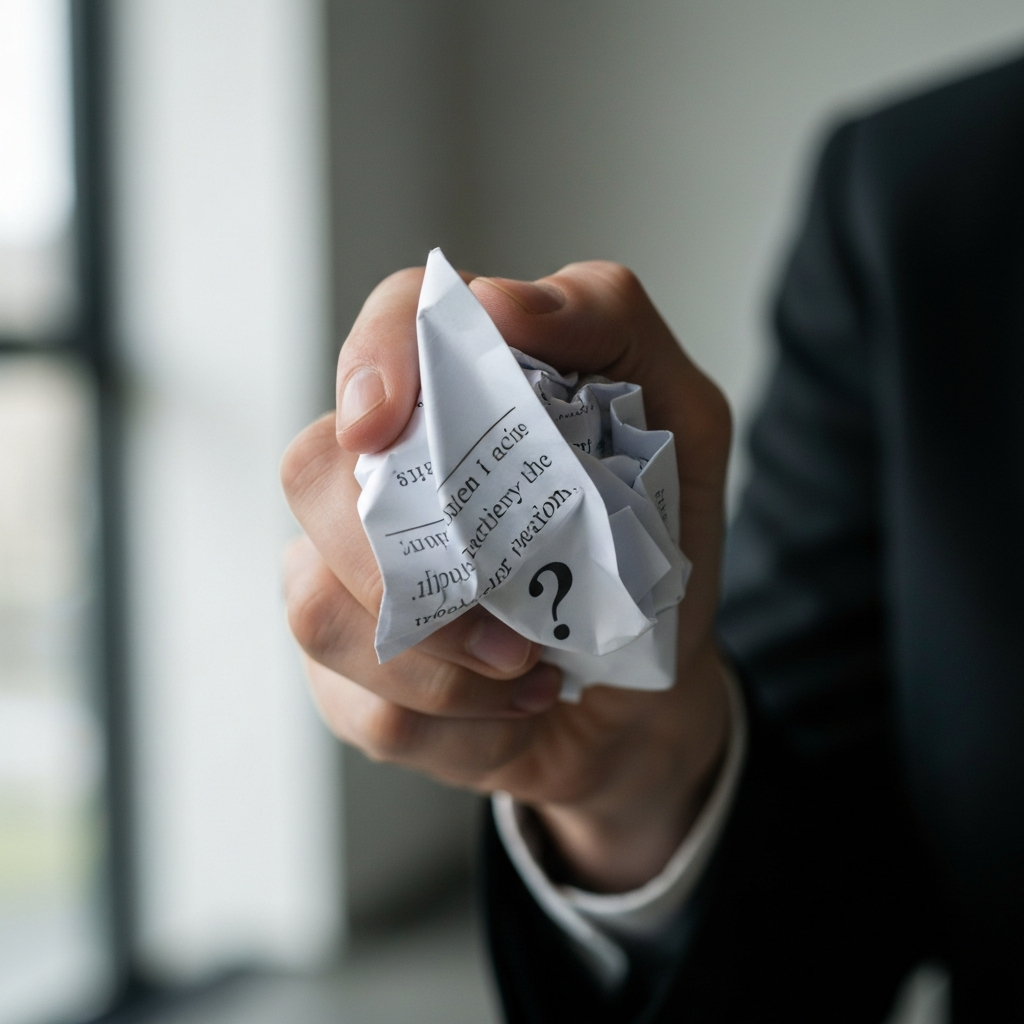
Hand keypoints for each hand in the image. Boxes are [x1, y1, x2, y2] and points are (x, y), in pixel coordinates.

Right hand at [281, 262, 731, 891]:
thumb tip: (500, 303)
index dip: (371, 359)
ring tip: (529, 663)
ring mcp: (351, 576)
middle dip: (396, 554)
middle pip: (310, 473)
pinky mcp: (351, 676)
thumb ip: (609, 325)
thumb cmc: (656, 548)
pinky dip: (462, 722)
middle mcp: (385, 475)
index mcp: (460, 394)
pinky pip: (366, 707)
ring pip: (317, 608)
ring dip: (442, 660)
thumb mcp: (683, 423)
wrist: (649, 689)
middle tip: (508, 610)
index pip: (385, 327)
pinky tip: (518, 704)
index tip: (381, 424)